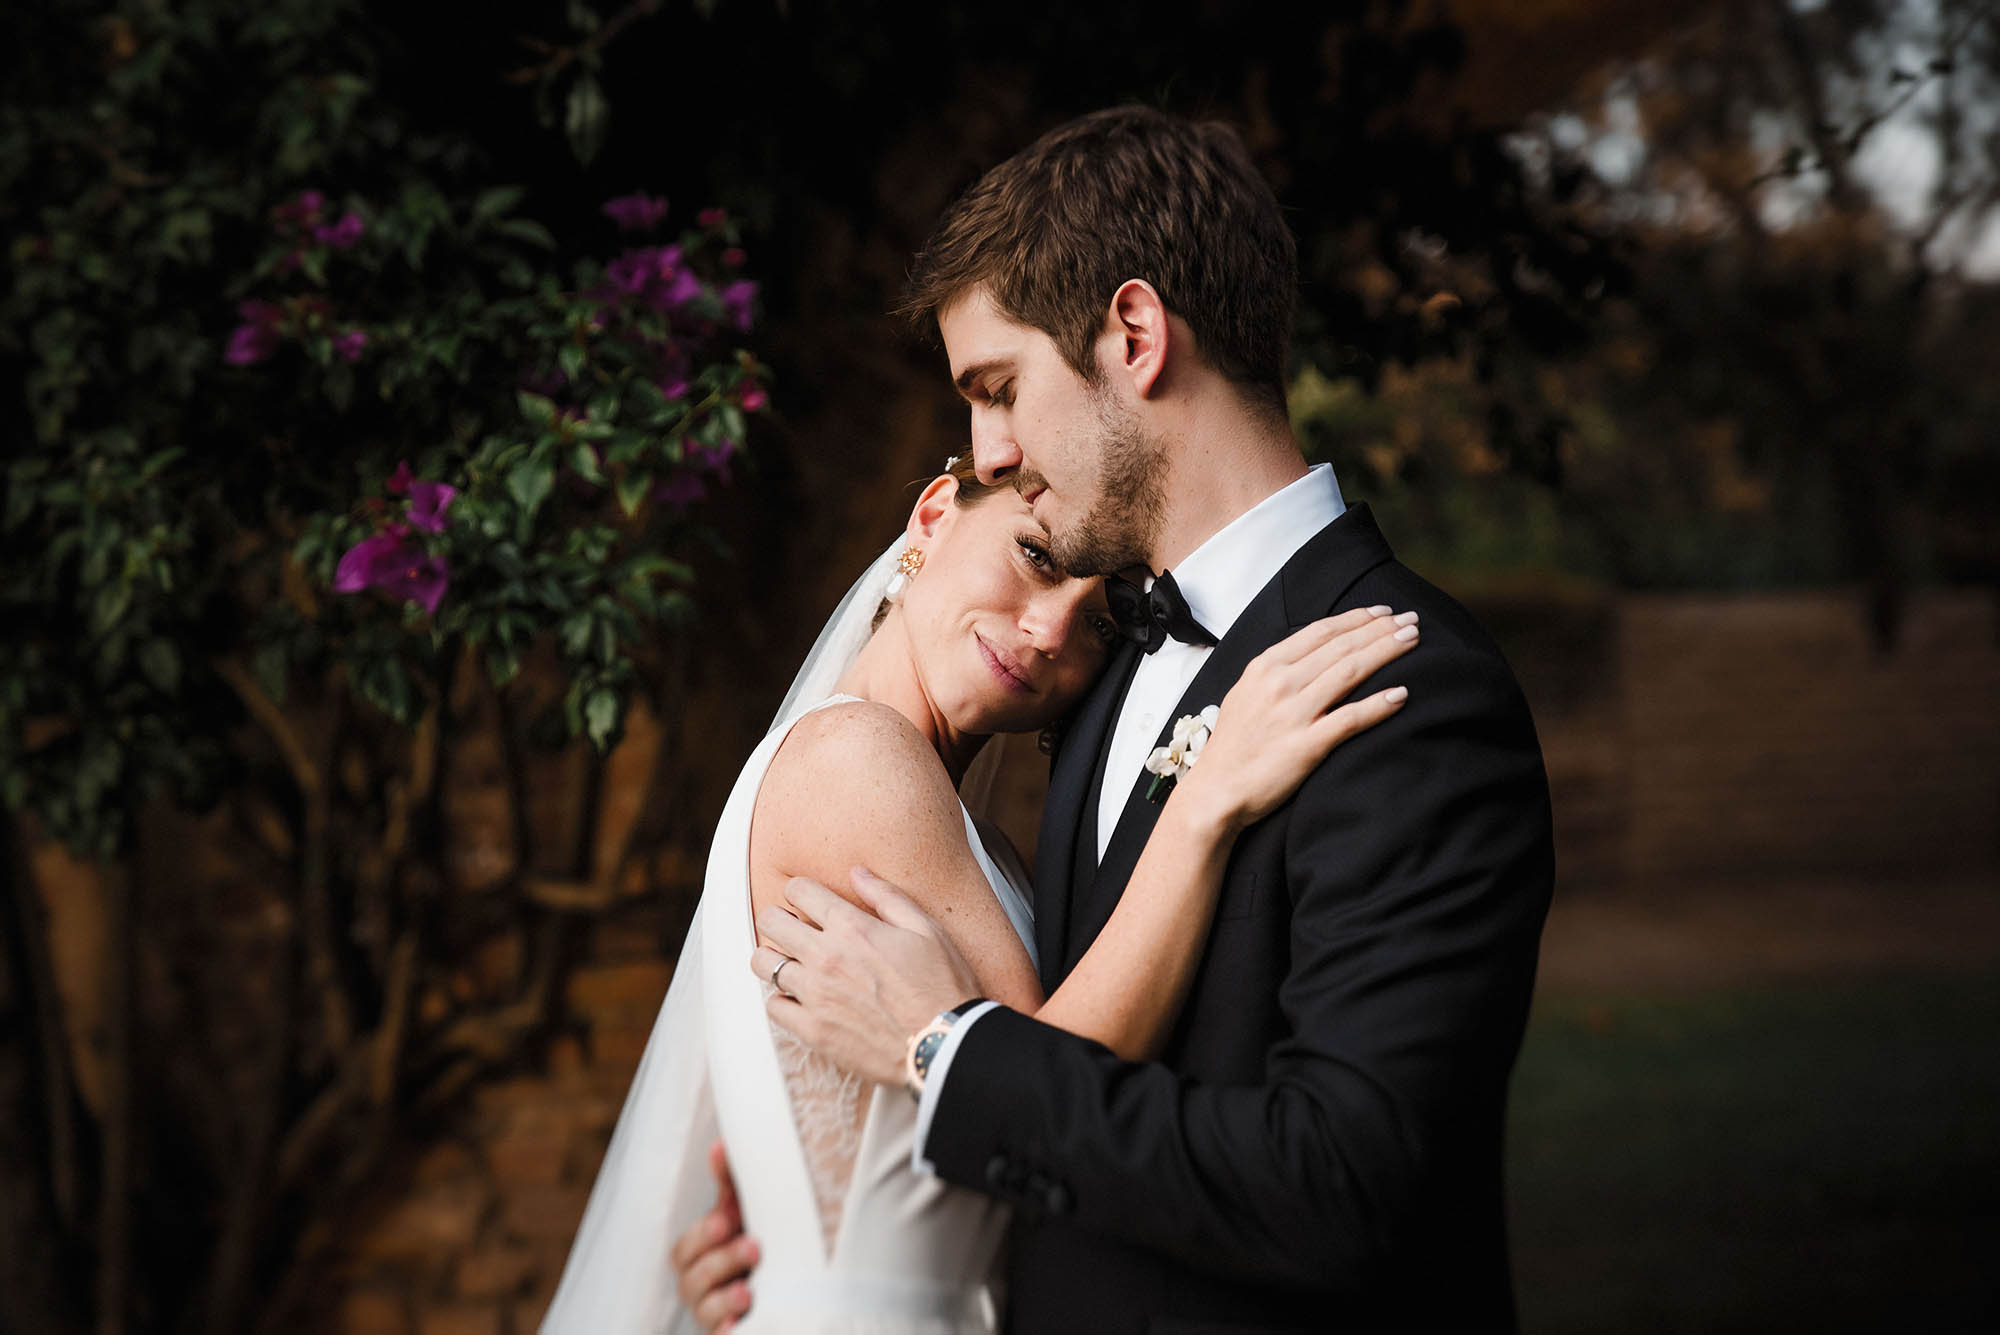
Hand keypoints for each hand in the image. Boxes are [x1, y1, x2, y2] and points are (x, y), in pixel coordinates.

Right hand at [670, 1139, 758, 1332]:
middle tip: (754, 1246)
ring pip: (705, 1311)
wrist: (788, 1285)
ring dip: (725, 1299)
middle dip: (720, 1262)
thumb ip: (730, 1182)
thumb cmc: (756, 1239)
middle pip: (692, 1280)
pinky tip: (740, 1326)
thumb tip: (720, 1145)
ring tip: (748, 1291)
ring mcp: (714, 1315)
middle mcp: (700, 1289)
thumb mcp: (745, 1211)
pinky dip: (728, 1331)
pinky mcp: (729, 1333)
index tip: (726, 1220)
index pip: (683, 1251)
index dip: (702, 1236)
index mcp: (697, 1258)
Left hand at [751, 868, 982, 1086]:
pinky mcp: (813, 1031)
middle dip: (779, 918)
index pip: (798, 890)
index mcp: (853, 928)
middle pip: (770, 922)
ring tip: (793, 962)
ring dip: (775, 958)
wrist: (946, 1044)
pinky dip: (782, 1000)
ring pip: (764, 964)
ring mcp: (815, 996)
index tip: (808, 900)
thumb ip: (886, 896)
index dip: (801, 890)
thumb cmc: (942, 987)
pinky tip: (800, 999)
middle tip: (794, 928)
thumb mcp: (925, 929)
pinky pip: (773, 1007)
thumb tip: (857, 873)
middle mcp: (826, 958)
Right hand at [1175, 605, 1416, 832]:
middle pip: (1341, 646)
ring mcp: (1294, 713)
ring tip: (1412, 641)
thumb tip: (1310, 656)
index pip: (1320, 632)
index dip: (1356, 618)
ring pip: (1350, 672)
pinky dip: (1379, 704)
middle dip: (1380, 629)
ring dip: (1386, 652)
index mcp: (1265, 666)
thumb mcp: (1245, 694)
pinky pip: (1351, 719)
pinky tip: (1402, 694)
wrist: (1215, 791)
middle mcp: (1280, 683)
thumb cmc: (1233, 745)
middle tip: (1410, 620)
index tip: (1383, 612)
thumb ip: (1276, 673)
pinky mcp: (1307, 745)